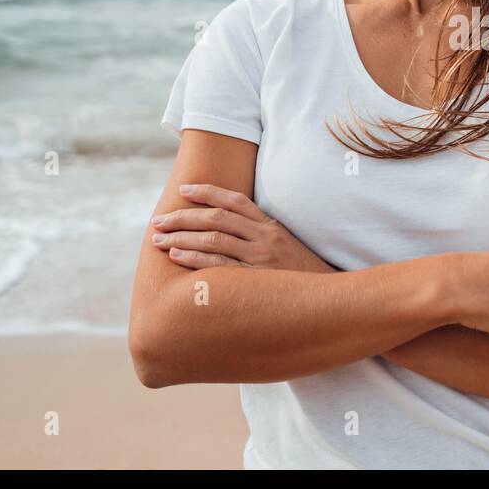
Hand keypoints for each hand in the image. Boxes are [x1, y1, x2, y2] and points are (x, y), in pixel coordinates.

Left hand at [150, 183, 335, 272]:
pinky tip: (176, 256)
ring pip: (213, 239)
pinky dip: (195, 258)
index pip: (235, 199)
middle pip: (217, 217)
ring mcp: (261, 258)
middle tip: (159, 219)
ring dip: (181, 237)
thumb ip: (260, 236)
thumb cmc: (302, 275)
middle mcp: (265, 237)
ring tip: (159, 238)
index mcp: (272, 225)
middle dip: (183, 216)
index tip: (184, 190)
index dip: (208, 191)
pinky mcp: (256, 279)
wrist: (329, 298)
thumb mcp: (286, 247)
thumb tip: (228, 231)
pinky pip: (219, 265)